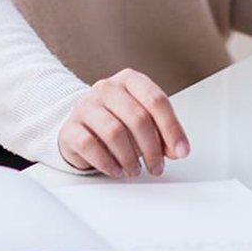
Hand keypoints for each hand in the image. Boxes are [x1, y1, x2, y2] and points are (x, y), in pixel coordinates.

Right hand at [58, 69, 189, 176]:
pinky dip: (107, 162)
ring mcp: (86, 106)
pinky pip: (89, 145)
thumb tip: (178, 150)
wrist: (81, 125)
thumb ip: (163, 132)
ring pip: (114, 132)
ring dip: (130, 158)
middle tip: (157, 167)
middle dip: (152, 148)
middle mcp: (107, 88)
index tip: (181, 151)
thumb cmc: (118, 121)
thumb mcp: (144, 120)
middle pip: (137, 117)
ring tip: (136, 170)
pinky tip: (116, 170)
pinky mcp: (70, 127)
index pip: (156, 100)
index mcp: (130, 80)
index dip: (172, 128)